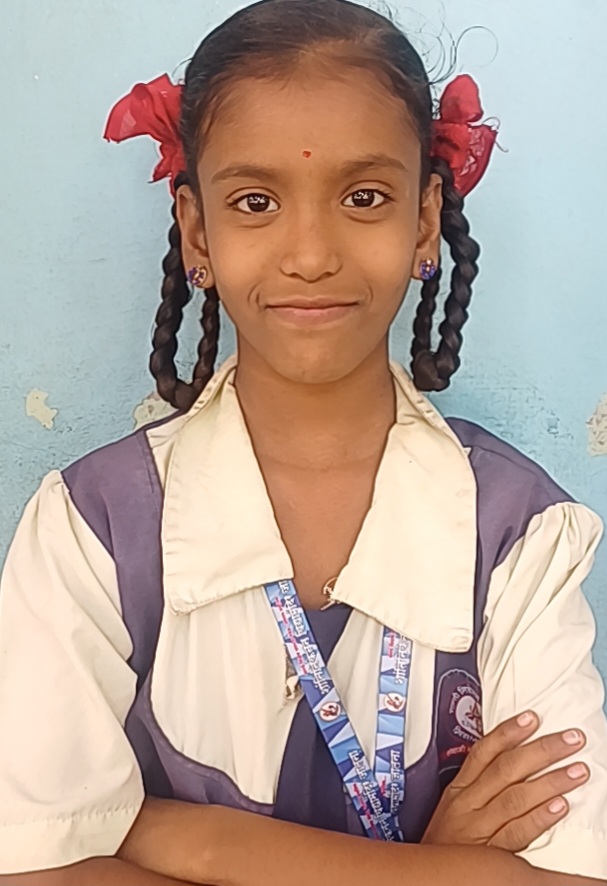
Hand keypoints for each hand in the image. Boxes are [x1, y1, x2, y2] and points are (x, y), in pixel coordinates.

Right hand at [422, 710, 589, 851]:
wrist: (424, 881)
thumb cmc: (445, 844)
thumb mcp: (453, 808)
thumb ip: (478, 786)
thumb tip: (513, 760)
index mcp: (459, 789)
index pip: (484, 751)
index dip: (508, 732)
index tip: (532, 717)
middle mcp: (468, 804)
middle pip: (507, 769)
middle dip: (542, 750)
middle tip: (572, 738)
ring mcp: (479, 828)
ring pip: (516, 797)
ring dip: (550, 780)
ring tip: (578, 770)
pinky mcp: (491, 854)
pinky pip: (518, 832)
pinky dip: (539, 817)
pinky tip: (560, 807)